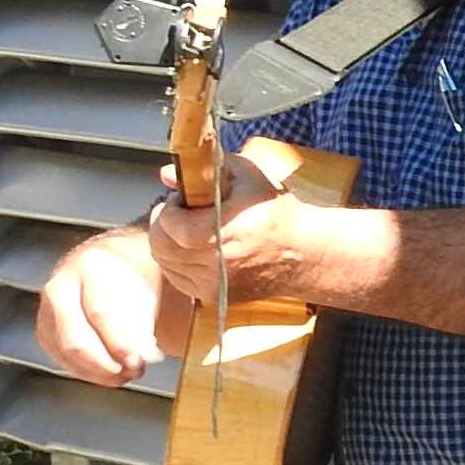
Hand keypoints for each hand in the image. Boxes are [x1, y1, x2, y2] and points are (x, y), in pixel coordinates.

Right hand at [37, 227, 175, 383]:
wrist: (122, 258)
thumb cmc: (147, 270)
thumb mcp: (163, 274)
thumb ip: (166, 301)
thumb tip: (165, 339)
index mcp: (94, 266)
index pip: (101, 313)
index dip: (121, 344)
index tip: (142, 361)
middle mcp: (64, 284)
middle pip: (76, 339)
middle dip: (107, 364)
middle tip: (137, 370)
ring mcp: (50, 307)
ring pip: (65, 351)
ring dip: (98, 371)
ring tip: (129, 373)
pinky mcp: (47, 326)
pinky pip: (60, 357)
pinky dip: (86, 371)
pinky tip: (110, 372)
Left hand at [145, 153, 292, 307]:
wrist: (303, 254)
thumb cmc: (278, 214)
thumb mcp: (251, 177)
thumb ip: (209, 169)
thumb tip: (168, 174)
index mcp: (224, 232)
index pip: (171, 226)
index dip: (169, 209)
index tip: (181, 199)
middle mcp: (216, 264)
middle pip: (161, 247)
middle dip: (163, 225)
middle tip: (178, 213)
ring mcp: (213, 283)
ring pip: (165, 262)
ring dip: (168, 242)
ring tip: (188, 229)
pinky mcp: (211, 295)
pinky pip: (175, 277)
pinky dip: (176, 261)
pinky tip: (194, 248)